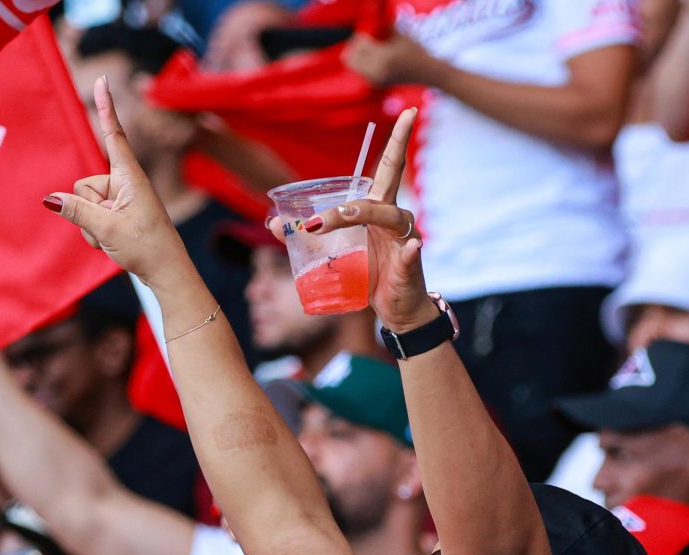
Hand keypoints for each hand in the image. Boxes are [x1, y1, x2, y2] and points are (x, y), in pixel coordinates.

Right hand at [46, 75, 191, 287]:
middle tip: (112, 230)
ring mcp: (120, 199)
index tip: (102, 80)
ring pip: (84, 203)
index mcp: (130, 177)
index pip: (113, 135)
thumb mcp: (108, 229)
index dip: (105, 108)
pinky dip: (95, 232)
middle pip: (84, 185)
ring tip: (115, 238)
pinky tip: (113, 244)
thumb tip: (50, 199)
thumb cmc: (147, 248)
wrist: (168, 273)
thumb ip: (77, 211)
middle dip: (87, 209)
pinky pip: (91, 216)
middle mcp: (124, 183)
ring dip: (91, 225)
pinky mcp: (117, 213)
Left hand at [273, 110, 434, 329]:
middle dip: (398, 146)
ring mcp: (405, 238)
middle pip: (394, 176)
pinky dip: (411, 251)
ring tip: (338, 217)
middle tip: (399, 121)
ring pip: (389, 215)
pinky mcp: (411, 264)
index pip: (387, 167)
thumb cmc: (370, 276)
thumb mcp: (336, 253)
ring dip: (362, 213)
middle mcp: (394, 216)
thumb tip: (275, 223)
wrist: (396, 311)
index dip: (397, 138)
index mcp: (378, 208)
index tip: (408, 109)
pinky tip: (413, 247)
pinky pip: (412, 254)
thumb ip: (309, 235)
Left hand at [341, 32, 436, 86]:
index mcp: (385, 57)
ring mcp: (376, 80)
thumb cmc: (415, 51)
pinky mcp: (376, 84)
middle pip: (350, 57)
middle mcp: (378, 71)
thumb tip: (369, 19)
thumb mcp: (400, 34)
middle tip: (366, 41)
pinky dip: (362, 63)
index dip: (361, 35)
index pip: (359, 44)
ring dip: (357, 55)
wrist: (427, 72)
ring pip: (353, 65)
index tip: (369, 32)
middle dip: (355, 46)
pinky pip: (359, 71)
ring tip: (371, 50)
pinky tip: (374, 59)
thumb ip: (382, 26)